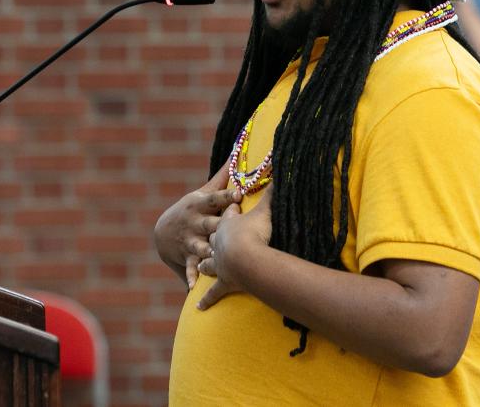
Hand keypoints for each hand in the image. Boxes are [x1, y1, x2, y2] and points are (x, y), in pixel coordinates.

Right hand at [154, 165, 241, 289]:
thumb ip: (221, 177)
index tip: (238, 195)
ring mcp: (189, 240)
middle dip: (218, 227)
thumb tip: (237, 153)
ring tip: (215, 257)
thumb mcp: (202, 192)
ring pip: (200, 247)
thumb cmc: (192, 209)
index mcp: (201, 205)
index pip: (215, 198)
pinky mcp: (186, 257)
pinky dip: (191, 277)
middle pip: (210, 224)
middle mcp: (195, 222)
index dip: (226, 196)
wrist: (163, 233)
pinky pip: (190, 268)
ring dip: (206, 252)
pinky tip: (194, 287)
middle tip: (229, 229)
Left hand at [198, 188, 272, 309]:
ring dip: (205, 264)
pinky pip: (213, 292)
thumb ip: (273, 194)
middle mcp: (219, 243)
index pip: (228, 214)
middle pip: (213, 237)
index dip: (230, 209)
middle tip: (211, 237)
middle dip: (211, 236)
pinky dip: (207, 299)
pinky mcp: (223, 282)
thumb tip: (280, 171)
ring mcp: (219, 263)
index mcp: (228, 224)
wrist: (245, 258)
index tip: (231, 205)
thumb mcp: (265, 210)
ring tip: (201, 266)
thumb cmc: (254, 233)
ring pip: (208, 262)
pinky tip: (199, 307)